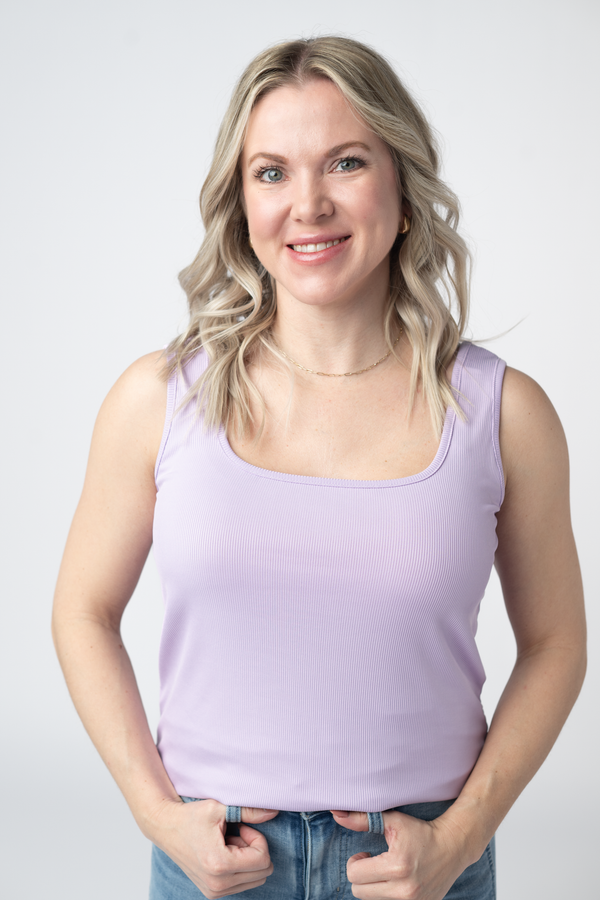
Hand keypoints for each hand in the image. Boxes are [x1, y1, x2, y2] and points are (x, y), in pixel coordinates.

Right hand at [153, 798, 278, 897]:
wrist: (166, 827)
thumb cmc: (191, 816)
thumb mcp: (220, 808)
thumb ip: (250, 811)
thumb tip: (274, 811)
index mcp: (219, 865)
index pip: (263, 860)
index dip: (258, 839)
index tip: (242, 827)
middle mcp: (217, 884)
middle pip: (263, 872)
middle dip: (255, 850)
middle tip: (237, 835)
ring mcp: (214, 892)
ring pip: (255, 880)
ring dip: (248, 860)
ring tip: (229, 844)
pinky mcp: (212, 893)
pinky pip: (243, 884)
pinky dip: (240, 868)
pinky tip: (224, 853)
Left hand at [329, 808, 469, 899]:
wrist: (453, 846)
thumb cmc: (420, 831)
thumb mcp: (392, 821)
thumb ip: (362, 819)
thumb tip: (336, 814)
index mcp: (397, 867)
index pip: (354, 875)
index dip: (355, 862)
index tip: (366, 854)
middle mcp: (405, 890)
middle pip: (359, 892)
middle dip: (362, 876)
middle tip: (374, 863)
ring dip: (373, 887)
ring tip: (385, 872)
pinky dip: (387, 895)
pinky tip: (395, 882)